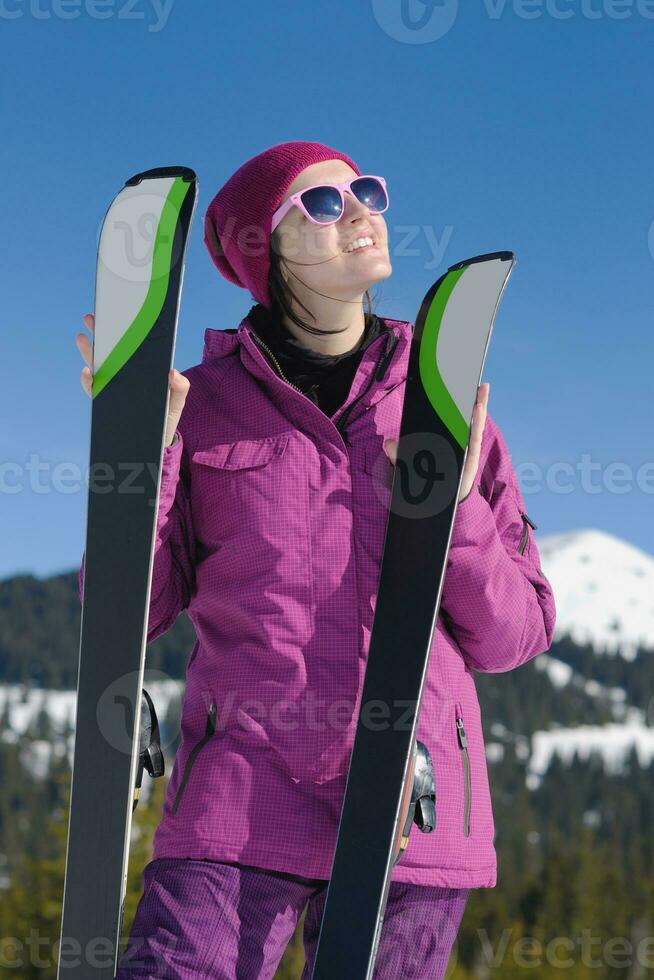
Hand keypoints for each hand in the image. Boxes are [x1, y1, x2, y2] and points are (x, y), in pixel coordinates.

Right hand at [76, 312, 190, 447]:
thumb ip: (180, 388)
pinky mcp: (107, 403)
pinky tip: (88, 372)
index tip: (117, 315)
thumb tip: (172, 373)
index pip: (132, 348)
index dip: (124, 332)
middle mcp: (127, 377)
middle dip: (102, 334)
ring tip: (83, 338)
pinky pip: (95, 390)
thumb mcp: (177, 402)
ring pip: (100, 367)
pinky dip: (89, 381)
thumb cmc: (166, 418)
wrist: (156, 442)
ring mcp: (116, 389)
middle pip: (112, 352)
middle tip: (92, 318)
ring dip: (90, 353)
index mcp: (143, 372)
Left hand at [383, 382, 489, 502]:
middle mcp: (456, 442)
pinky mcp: (470, 457)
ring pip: (473, 423)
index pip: (448, 417)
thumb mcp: (408, 468)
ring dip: (478, 404)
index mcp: (444, 441)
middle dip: (469, 397)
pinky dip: (477, 422)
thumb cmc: (428, 485)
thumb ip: (399, 455)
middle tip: (472, 377)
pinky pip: (474, 437)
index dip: (452, 401)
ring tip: (481, 388)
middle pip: (463, 415)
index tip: (453, 382)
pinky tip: (478, 407)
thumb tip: (387, 443)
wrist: (440, 507)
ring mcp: (465, 449)